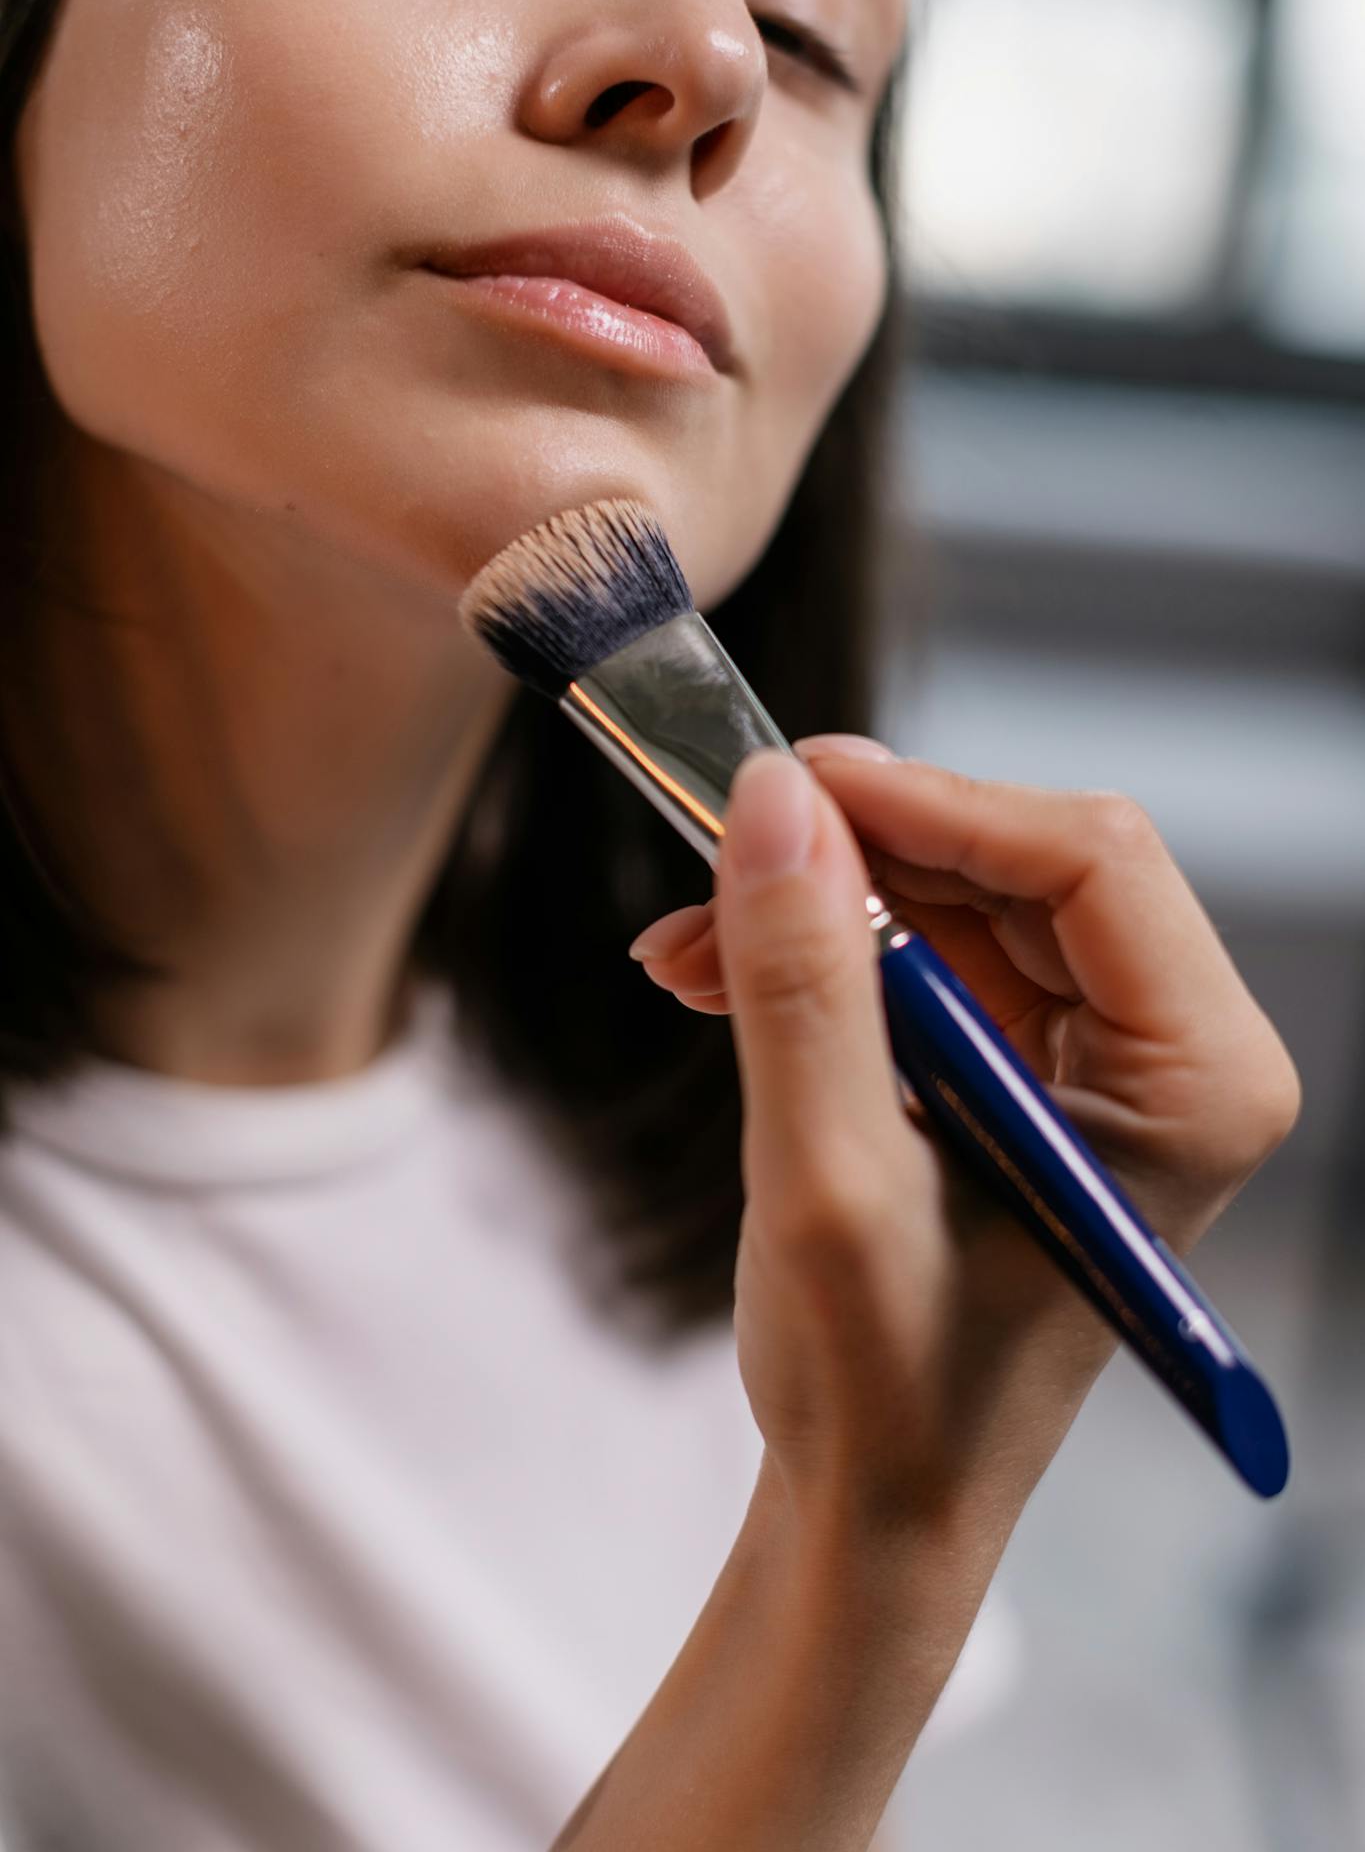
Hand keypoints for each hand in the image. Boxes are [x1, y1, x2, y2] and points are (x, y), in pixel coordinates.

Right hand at [628, 738, 1301, 1537]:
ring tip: (689, 946)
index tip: (787, 785)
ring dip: (820, 900)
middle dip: (858, 853)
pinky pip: (926, 949)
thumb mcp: (828, 1179)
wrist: (878, 1499)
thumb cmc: (886, 1386)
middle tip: (717, 855)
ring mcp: (1099, 1055)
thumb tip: (773, 798)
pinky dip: (823, 949)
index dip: (933, 800)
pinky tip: (717, 972)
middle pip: (1020, 859)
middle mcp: (1171, 1051)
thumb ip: (805, 982)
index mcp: (1196, 1082)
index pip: (1089, 859)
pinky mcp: (1024, 1065)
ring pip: (959, 892)